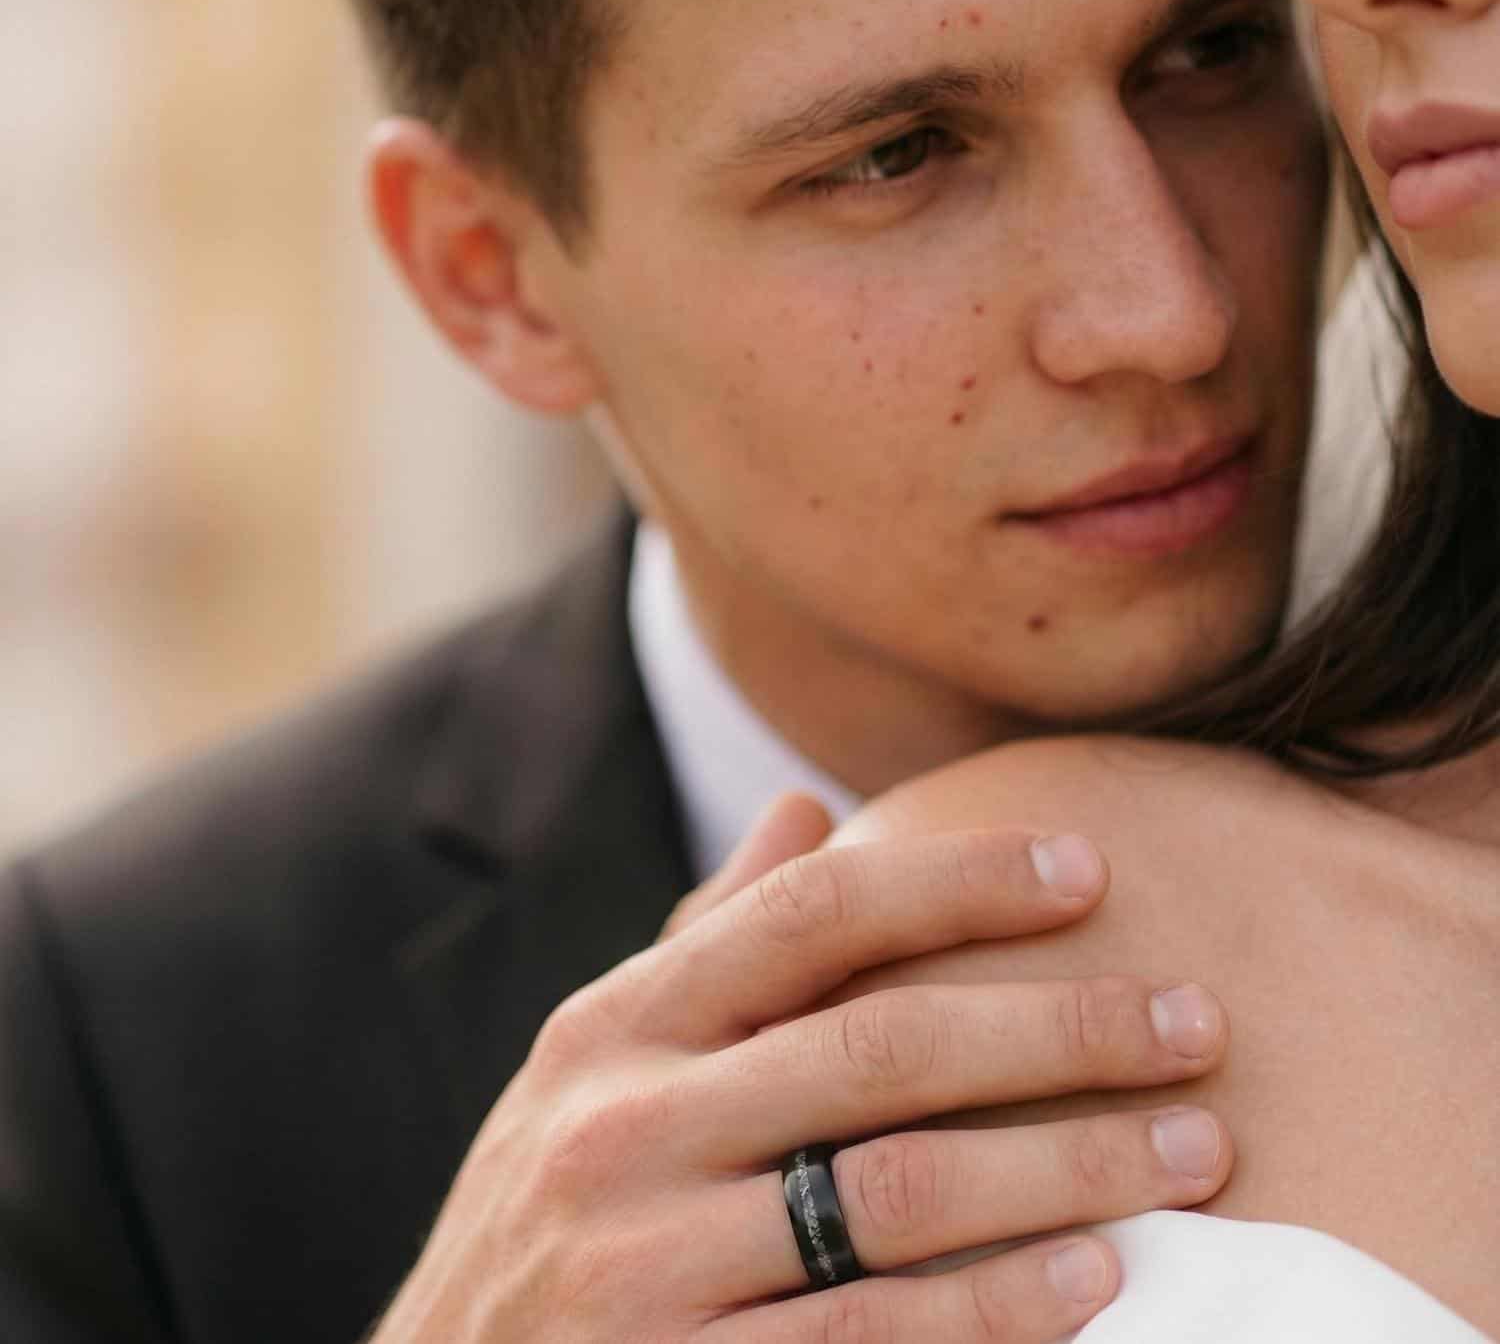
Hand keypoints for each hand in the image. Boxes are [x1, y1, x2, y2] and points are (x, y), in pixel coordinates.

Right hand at [370, 806, 1231, 1341]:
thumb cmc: (555, 1203)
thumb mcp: (597, 1058)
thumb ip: (708, 940)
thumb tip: (807, 810)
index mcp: (614, 1026)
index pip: (808, 918)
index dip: (956, 882)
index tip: (1086, 868)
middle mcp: (624, 1128)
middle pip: (881, 1048)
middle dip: (1060, 1031)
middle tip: (1195, 1021)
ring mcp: (645, 1267)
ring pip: (898, 1196)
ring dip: (1066, 1169)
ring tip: (1194, 1151)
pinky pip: (872, 1343)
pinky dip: (998, 1313)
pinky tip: (1100, 1282)